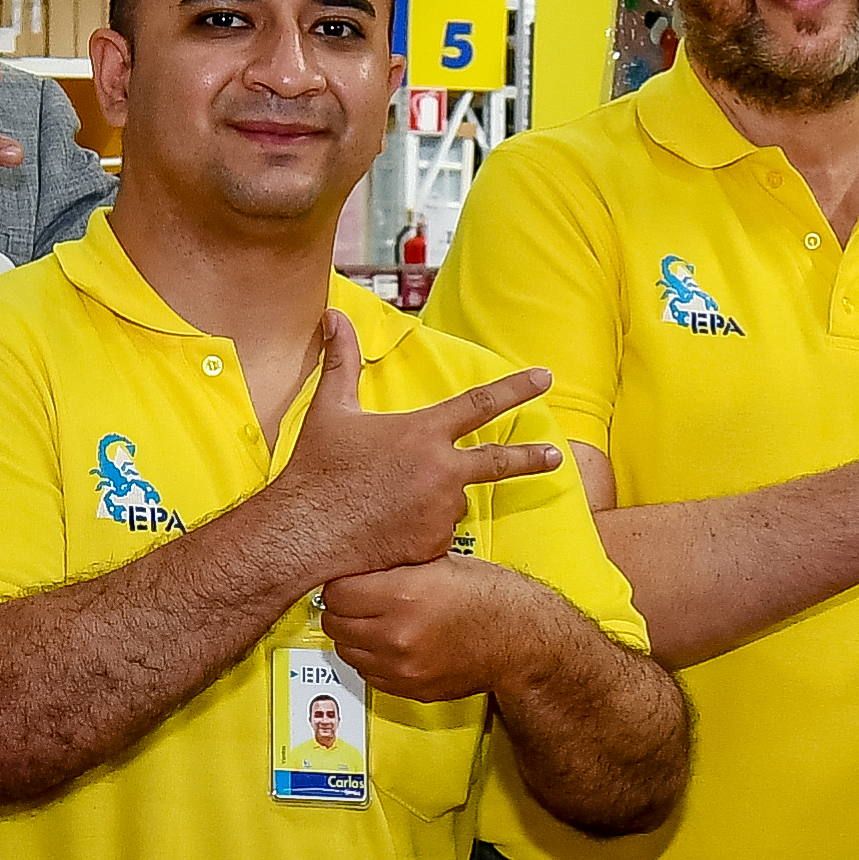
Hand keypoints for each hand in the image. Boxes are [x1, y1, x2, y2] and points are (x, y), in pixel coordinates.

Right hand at [258, 310, 562, 583]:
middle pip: (499, 460)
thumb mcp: (331, 409)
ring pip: (453, 499)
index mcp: (424, 431)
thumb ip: (341, 361)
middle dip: (532, 457)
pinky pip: (436, 533)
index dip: (517, 387)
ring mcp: (442, 509)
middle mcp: (443, 469)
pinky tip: (387, 529)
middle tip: (554, 456)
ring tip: (390, 504)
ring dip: (435, 497)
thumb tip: (333, 315)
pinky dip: (420, 529)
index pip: (482, 402)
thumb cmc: (317, 469)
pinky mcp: (433, 544)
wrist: (304, 532)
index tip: (544, 378)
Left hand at [319, 555, 534, 702]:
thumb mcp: (440, 560)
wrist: (522, 640)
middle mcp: (396, 634)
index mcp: (402, 594)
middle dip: (342, 607)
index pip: (335, 591)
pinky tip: (390, 642)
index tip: (350, 578)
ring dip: (353, 634)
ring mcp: (401, 667)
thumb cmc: (489, 595)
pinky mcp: (408, 688)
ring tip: (376, 620)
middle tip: (359, 597)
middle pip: (334, 622)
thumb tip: (355, 562)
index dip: (341, 581)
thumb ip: (394, 563)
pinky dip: (370, 657)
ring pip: (345, 650)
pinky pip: (366, 672)